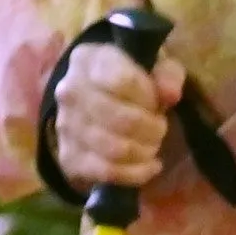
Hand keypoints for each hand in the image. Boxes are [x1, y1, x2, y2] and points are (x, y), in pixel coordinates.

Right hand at [54, 36, 183, 192]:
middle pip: (121, 120)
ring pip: (115, 149)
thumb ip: (166, 74)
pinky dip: (136, 174)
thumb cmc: (131, 77)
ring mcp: (65, 126)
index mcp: (89, 60)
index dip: (149, 97)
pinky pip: (106, 173)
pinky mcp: (69, 157)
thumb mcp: (154, 65)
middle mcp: (69, 92)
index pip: (123, 83)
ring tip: (153, 144)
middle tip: (160, 128)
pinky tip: (150, 166)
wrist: (95, 96)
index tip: (157, 101)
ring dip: (145, 151)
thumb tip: (170, 94)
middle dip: (152, 129)